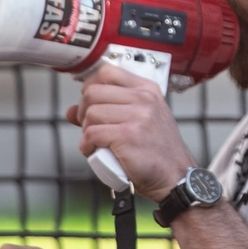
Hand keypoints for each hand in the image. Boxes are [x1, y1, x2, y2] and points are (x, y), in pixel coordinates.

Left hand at [67, 62, 195, 201]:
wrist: (175, 176)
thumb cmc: (158, 151)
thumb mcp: (140, 120)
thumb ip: (109, 110)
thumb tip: (72, 110)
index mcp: (147, 90)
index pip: (107, 72)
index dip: (89, 85)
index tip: (88, 101)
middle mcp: (144, 99)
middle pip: (92, 92)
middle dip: (84, 112)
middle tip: (91, 127)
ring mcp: (137, 116)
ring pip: (90, 114)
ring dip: (86, 131)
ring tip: (97, 142)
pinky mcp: (128, 135)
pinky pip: (92, 134)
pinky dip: (87, 145)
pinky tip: (96, 151)